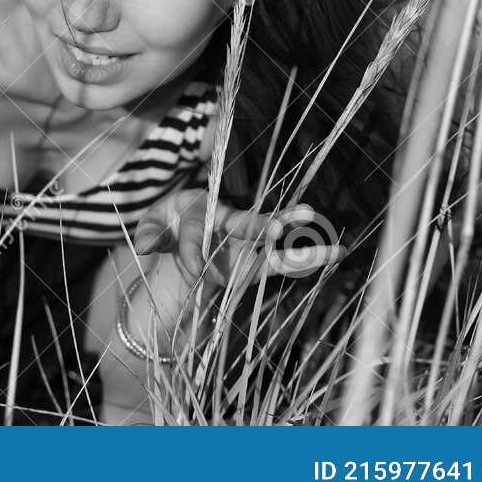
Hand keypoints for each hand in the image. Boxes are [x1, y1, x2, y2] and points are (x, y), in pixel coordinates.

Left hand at [129, 187, 346, 289]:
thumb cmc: (168, 225)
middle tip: (274, 228)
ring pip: (269, 236)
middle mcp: (227, 223)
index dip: (193, 250)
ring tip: (318, 228)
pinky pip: (281, 261)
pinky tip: (337, 252)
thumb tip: (143, 245)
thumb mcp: (152, 226)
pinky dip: (308, 259)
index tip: (194, 270)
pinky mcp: (254, 261)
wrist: (184, 231)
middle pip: (243, 223)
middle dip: (257, 226)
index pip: (197, 232)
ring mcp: (244, 241)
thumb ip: (149, 232)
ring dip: (290, 234)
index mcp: (199, 212)